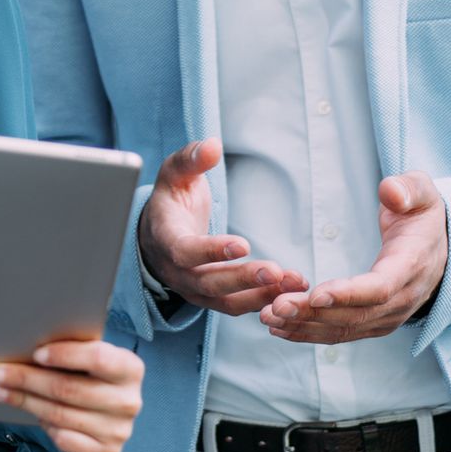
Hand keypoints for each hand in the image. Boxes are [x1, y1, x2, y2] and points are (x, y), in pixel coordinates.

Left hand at [0, 338, 144, 451]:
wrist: (109, 410)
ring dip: (24, 401)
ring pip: (60, 415)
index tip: (36, 353)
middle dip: (27, 379)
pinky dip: (45, 426)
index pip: (98, 358)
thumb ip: (71, 350)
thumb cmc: (91, 374)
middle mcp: (129, 400)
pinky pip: (66, 440)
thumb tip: (23, 342)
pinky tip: (29, 413)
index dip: (66, 355)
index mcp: (130, 368)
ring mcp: (119, 430)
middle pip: (69, 389)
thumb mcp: (89, 357)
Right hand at [137, 139, 304, 315]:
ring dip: (261, 295)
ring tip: (294, 282)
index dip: (211, 251)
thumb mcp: (174, 173)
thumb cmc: (169, 199)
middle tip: (276, 271)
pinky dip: (263, 300)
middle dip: (243, 279)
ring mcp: (193, 290)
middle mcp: (176, 272)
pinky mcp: (211, 298)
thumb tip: (211, 146)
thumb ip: (191, 159)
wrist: (156, 234)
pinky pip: (236, 305)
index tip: (242, 244)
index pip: (185, 251)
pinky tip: (290, 290)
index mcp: (165, 239)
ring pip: (226, 301)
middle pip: (208, 283)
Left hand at [260, 172, 447, 343]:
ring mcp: (388, 316)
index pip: (380, 288)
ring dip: (305, 327)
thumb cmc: (422, 215)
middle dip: (313, 314)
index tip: (315, 293)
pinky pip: (341, 333)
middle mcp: (402, 299)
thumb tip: (390, 192)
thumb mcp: (423, 193)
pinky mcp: (374, 322)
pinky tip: (280, 328)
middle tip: (275, 307)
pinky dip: (310, 333)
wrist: (439, 248)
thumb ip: (407, 189)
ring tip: (268, 317)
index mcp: (412, 267)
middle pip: (355, 314)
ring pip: (345, 328)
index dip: (348, 293)